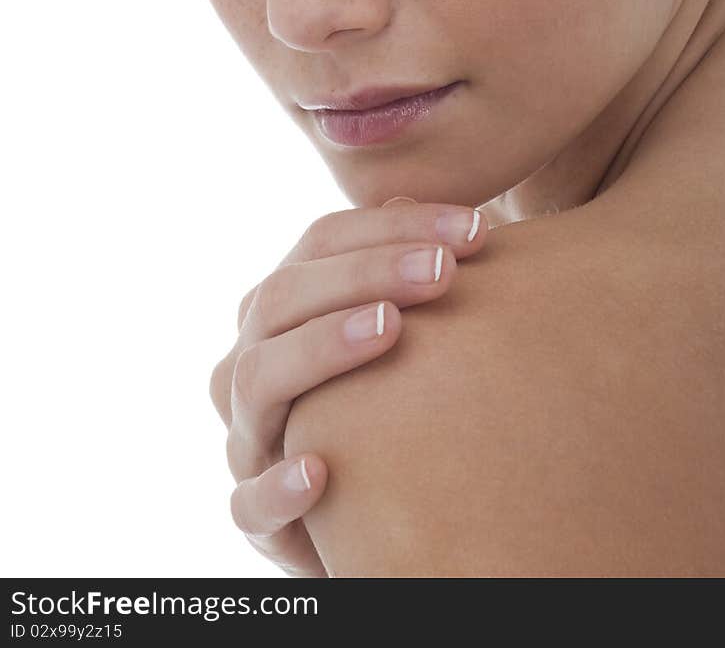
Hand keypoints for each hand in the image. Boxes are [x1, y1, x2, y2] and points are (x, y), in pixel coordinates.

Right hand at [208, 197, 486, 575]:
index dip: (396, 226)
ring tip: (390, 328)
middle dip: (368, 271)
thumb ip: (399, 275)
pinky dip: (279, 486)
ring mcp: (247, 437)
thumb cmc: (378, 407)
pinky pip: (248, 504)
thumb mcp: (385, 334)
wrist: (352, 517)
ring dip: (324, 345)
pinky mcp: (256, 518)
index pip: (320, 242)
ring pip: (258, 378)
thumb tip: (432, 207)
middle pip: (284, 295)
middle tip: (443, 269)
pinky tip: (321, 470)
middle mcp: (251, 361)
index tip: (476, 229)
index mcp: (280, 308)